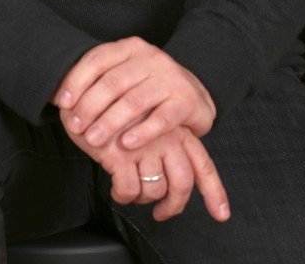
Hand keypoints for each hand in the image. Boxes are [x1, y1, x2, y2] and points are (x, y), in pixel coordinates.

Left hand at [52, 37, 215, 150]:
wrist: (194, 93)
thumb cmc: (147, 87)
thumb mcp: (124, 74)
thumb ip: (97, 80)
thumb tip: (57, 96)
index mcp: (130, 47)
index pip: (97, 59)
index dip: (77, 80)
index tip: (62, 102)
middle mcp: (151, 58)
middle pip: (113, 81)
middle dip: (89, 105)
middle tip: (74, 126)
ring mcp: (170, 78)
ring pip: (134, 101)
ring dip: (110, 122)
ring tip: (93, 140)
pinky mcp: (185, 100)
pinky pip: (161, 118)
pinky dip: (141, 132)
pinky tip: (125, 145)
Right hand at [59, 114, 229, 222]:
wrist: (83, 89)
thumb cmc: (113, 106)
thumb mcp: (144, 118)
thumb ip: (161, 140)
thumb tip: (170, 177)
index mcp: (175, 129)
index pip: (201, 163)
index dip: (213, 191)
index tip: (221, 214)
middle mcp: (165, 137)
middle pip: (182, 183)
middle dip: (172, 206)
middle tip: (161, 214)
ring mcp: (144, 145)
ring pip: (154, 190)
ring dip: (142, 198)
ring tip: (130, 192)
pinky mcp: (120, 153)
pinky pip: (129, 189)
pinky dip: (123, 194)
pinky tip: (116, 188)